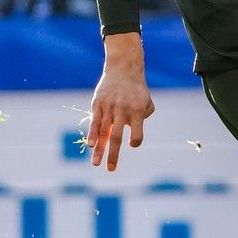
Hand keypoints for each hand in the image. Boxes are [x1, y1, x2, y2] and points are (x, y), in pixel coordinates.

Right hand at [87, 34, 154, 171]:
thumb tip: (133, 134)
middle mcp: (122, 111)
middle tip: (110, 170)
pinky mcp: (98, 104)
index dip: (136, 140)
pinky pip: (95, 122)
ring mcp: (109, 108)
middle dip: (113, 155)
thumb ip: (143, 118)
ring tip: (96, 164)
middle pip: (117, 137)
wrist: (123, 68)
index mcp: (136, 111)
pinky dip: (93, 134)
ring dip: (99, 149)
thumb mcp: (147, 102)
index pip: (137, 132)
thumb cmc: (137, 89)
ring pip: (103, 132)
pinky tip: (91, 145)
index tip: (133, 143)